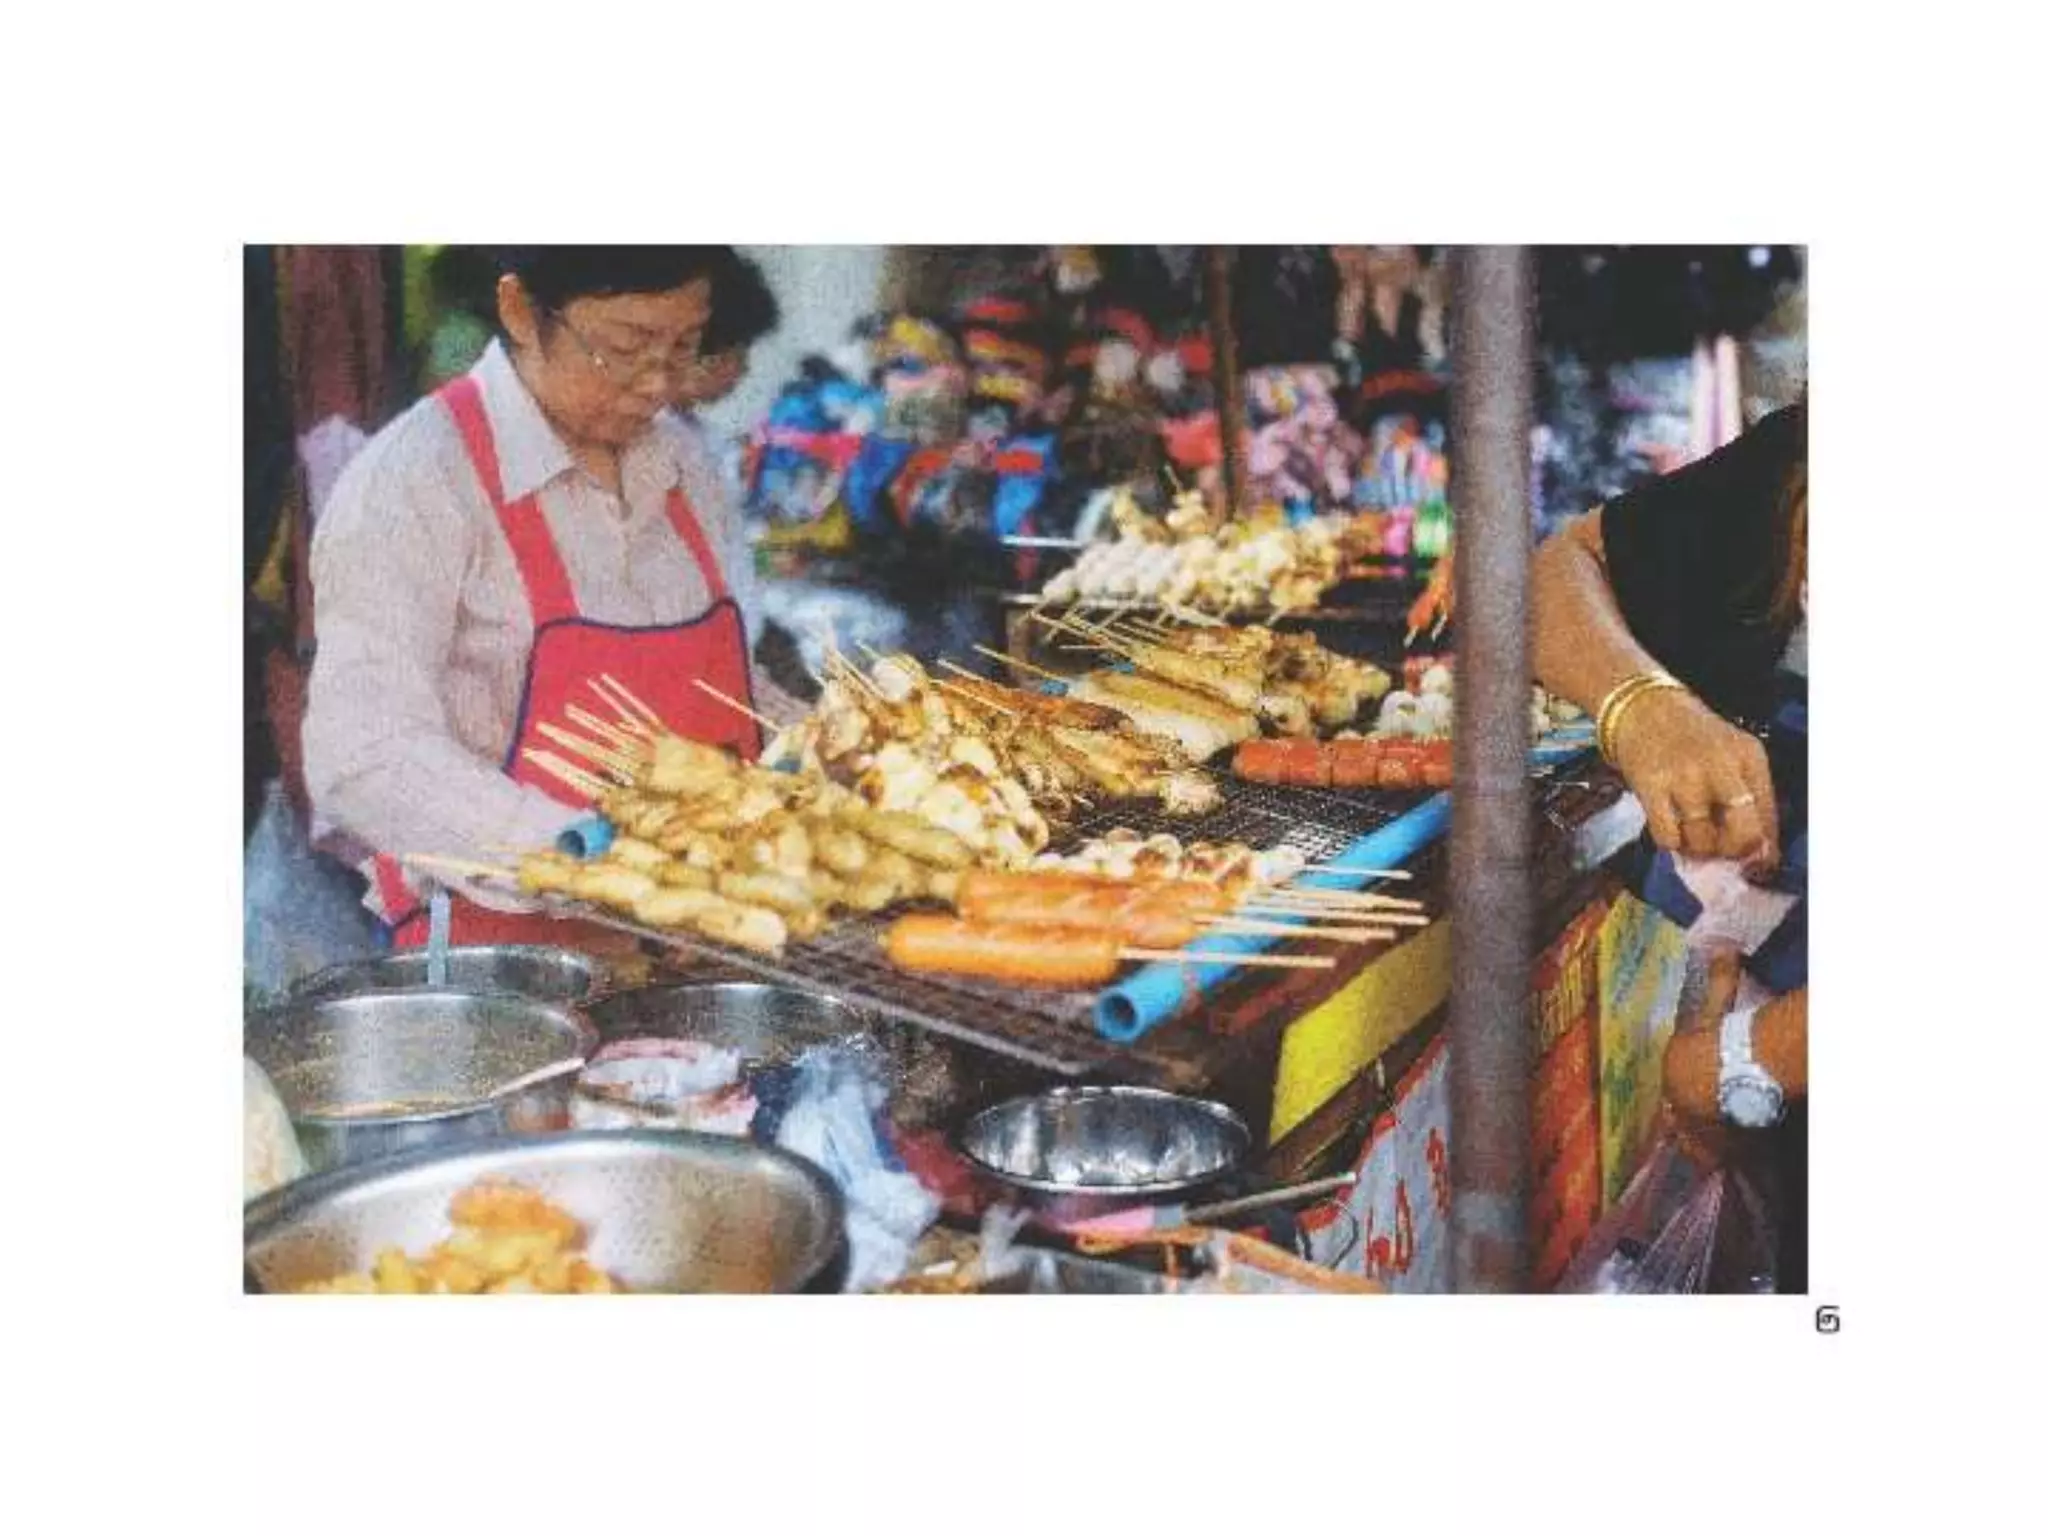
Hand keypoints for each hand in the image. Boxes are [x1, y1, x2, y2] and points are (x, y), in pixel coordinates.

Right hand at [1612, 687, 1779, 871]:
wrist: (1643, 706)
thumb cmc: (1690, 737)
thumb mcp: (1730, 757)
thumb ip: (1748, 799)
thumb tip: (1759, 855)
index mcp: (1748, 756)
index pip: (1769, 817)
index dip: (1764, 849)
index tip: (1756, 864)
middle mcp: (1721, 765)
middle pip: (1743, 833)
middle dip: (1733, 852)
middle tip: (1722, 850)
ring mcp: (1685, 776)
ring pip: (1703, 840)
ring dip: (1699, 849)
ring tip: (1692, 836)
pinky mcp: (1652, 786)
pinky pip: (1668, 836)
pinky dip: (1671, 843)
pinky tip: (1671, 829)